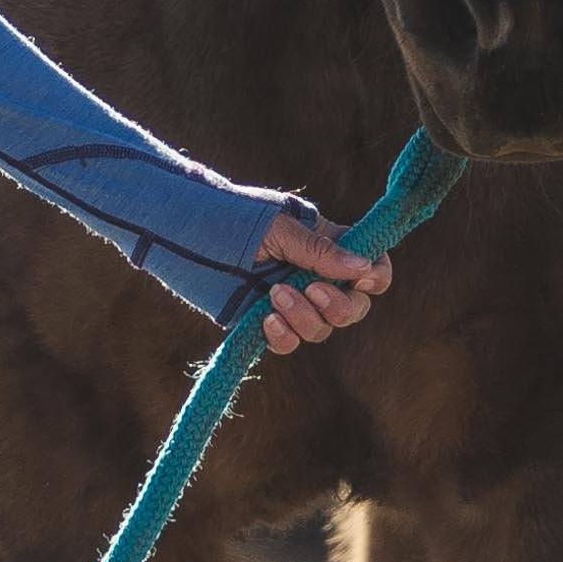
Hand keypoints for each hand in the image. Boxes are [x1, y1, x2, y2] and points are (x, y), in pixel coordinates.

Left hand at [247, 210, 393, 355]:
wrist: (187, 235)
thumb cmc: (235, 218)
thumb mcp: (280, 227)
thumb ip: (319, 250)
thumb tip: (364, 267)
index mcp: (329, 247)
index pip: (372, 269)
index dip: (375, 278)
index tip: (361, 279)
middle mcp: (316, 277)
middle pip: (353, 308)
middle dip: (339, 306)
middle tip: (312, 289)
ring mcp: (293, 302)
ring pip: (322, 330)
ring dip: (305, 318)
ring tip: (275, 295)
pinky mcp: (266, 322)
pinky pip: (289, 343)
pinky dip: (283, 336)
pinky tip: (267, 320)